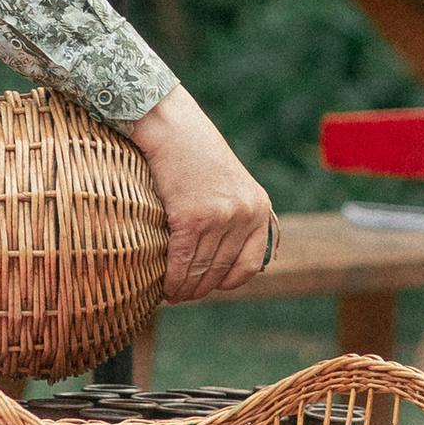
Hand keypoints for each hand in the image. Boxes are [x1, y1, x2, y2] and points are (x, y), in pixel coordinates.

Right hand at [126, 83, 277, 299]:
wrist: (172, 127)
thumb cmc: (196, 153)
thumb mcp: (232, 184)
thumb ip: (236, 217)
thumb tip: (225, 259)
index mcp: (259, 208)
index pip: (252, 264)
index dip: (230, 282)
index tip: (212, 287)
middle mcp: (245, 215)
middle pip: (222, 270)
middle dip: (202, 289)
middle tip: (184, 296)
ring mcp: (220, 218)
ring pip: (202, 270)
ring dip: (185, 290)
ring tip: (172, 295)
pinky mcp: (192, 218)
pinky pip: (182, 262)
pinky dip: (172, 280)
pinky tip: (164, 288)